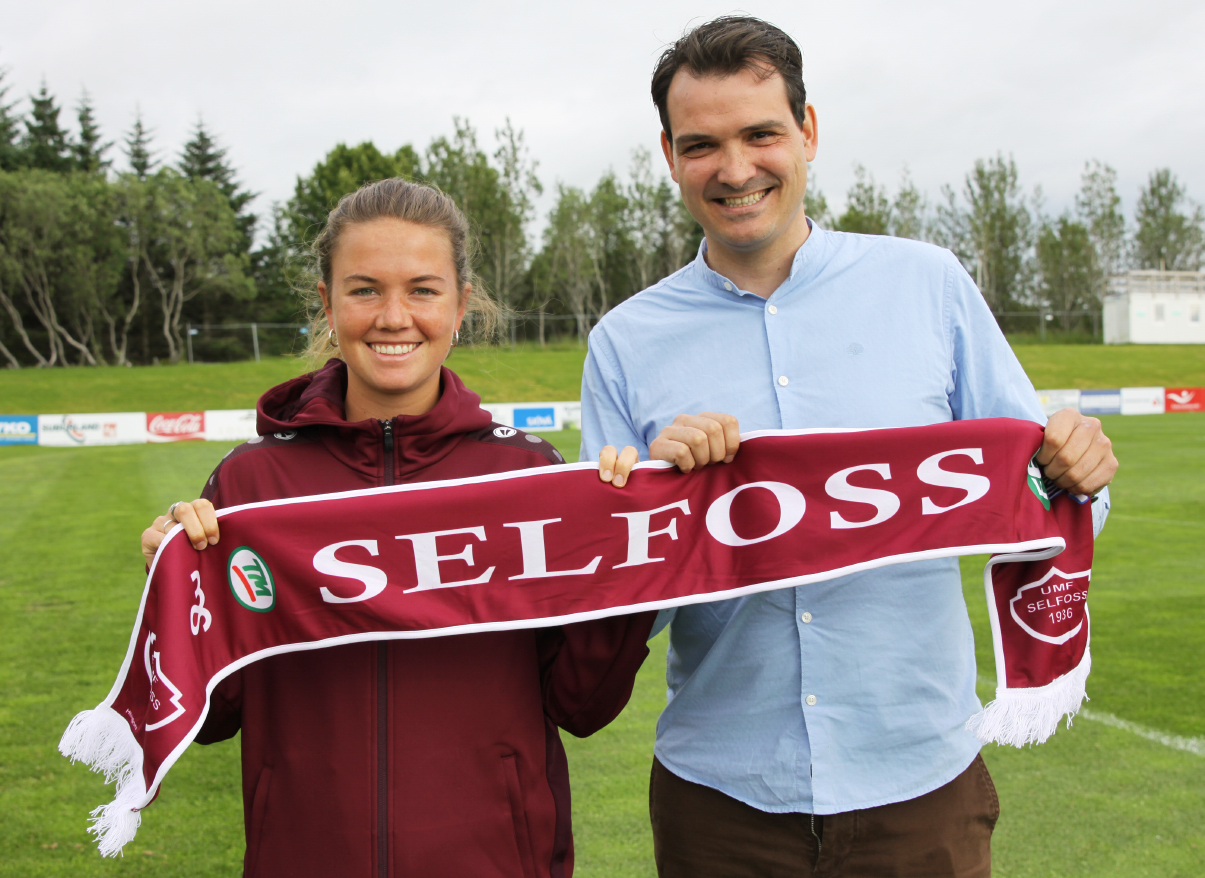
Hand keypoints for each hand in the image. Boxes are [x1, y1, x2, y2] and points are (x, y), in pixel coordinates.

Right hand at [141, 499, 219, 567]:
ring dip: (182, 541)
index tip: (214, 540)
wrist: (173, 567)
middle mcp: (175, 512)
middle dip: (196, 529)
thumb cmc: (196, 552)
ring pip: (171, 526)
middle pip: (185, 509)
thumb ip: (213, 536)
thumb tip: (230, 540)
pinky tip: (173, 555)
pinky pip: (158, 538)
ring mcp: (160, 522)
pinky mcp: (147, 535)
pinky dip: (167, 547)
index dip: (209, 521)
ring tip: (190, 554)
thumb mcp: (206, 543)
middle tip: (203, 546)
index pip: (202, 505)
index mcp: (194, 510)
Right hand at [599, 412, 740, 488]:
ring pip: (698, 438)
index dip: (732, 444)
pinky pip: (682, 452)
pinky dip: (688, 465)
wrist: (667, 484)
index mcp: (703, 418)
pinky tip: (684, 470)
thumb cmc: (698, 469)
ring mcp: (669, 430)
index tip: (726, 459)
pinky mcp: (657, 445)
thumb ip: (731, 446)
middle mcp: (685, 419)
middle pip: (713, 429)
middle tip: (709, 465)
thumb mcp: (717, 455)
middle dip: (715, 453)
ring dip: (701, 460)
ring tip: (696, 467)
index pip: (728, 421)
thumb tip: (747, 447)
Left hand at [1034, 408, 1117, 497]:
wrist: (1075, 448)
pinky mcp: (1112, 463)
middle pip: (1066, 458)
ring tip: (1058, 479)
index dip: (1043, 456)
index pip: (1054, 440)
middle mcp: (1091, 425)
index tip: (1040, 460)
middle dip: (1052, 471)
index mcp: (1069, 415)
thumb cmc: (1051, 444)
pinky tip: (1071, 484)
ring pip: (1076, 473)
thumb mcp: (1041, 437)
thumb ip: (1035, 444)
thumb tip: (1031, 461)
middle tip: (1048, 473)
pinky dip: (1075, 489)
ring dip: (1062, 481)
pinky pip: (1089, 484)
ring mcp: (1105, 444)